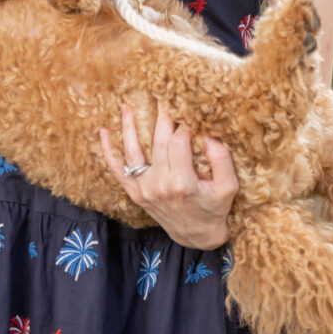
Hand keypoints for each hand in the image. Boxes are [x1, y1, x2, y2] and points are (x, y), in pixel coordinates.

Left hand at [99, 100, 237, 250]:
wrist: (197, 237)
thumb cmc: (214, 209)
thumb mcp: (228, 188)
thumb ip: (222, 160)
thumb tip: (208, 136)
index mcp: (182, 182)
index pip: (179, 141)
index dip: (184, 124)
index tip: (188, 111)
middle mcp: (159, 185)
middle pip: (157, 141)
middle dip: (160, 117)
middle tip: (162, 96)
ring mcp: (144, 190)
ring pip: (132, 152)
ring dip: (128, 127)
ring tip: (127, 105)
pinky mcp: (135, 194)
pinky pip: (117, 171)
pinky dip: (108, 151)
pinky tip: (103, 132)